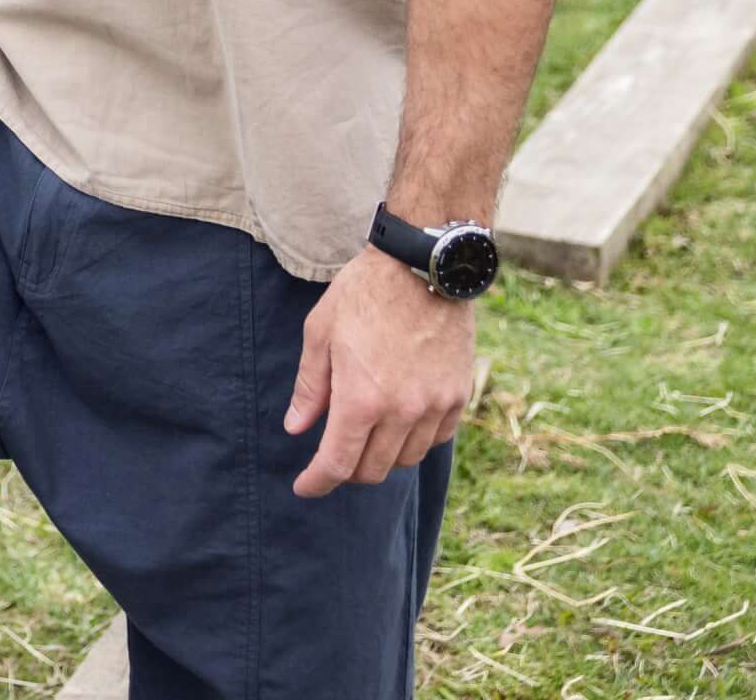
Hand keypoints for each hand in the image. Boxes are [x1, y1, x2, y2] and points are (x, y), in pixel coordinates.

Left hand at [284, 253, 476, 496]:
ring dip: (382, 456)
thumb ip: (309, 388)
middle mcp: (401, 412)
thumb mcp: (320, 334)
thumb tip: (296, 427)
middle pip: (373, 470)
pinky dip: (414, 440)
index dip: (317, 483)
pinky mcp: (458, 396)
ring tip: (365, 435)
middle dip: (347, 471)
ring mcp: (435, 406)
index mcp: (360, 400)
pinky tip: (399, 422)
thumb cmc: (362, 295)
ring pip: (406, 459)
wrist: (421, 267)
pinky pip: (436, 439)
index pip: (337, 465)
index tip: (304, 488)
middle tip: (331, 456)